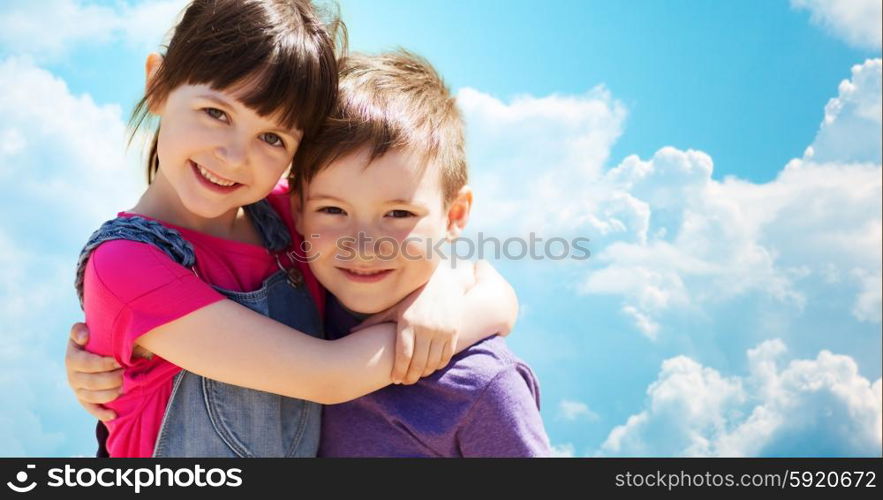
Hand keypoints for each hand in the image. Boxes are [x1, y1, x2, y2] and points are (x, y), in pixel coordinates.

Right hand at [66, 322, 122, 421]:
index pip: (87, 364)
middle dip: (112, 379)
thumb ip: (79, 330)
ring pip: (93, 396)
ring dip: (110, 394)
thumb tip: (83, 336)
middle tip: (127, 375)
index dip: (104, 364)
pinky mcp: (84, 400)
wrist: (86, 353)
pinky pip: (91, 409)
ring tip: (125, 388)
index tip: (120, 361)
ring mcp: (78, 390)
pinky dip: (102, 414)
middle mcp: (73, 377)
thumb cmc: (89, 341)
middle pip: (92, 382)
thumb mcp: (81, 333)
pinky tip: (114, 415)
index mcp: (72, 359)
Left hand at [354, 264, 465, 384]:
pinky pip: (446, 355)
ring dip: (425, 373)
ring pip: (433, 362)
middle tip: (405, 381)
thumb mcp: (394, 308)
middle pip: (418, 363)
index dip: (398, 371)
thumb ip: (374, 322)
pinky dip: (438, 365)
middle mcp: (426, 327)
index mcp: (408, 322)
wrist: (441, 282)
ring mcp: (442, 330)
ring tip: (417, 375)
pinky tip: (431, 367)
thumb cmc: (412, 297)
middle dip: (411, 377)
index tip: (394, 379)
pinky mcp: (453, 331)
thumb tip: (351, 331)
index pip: (403, 356)